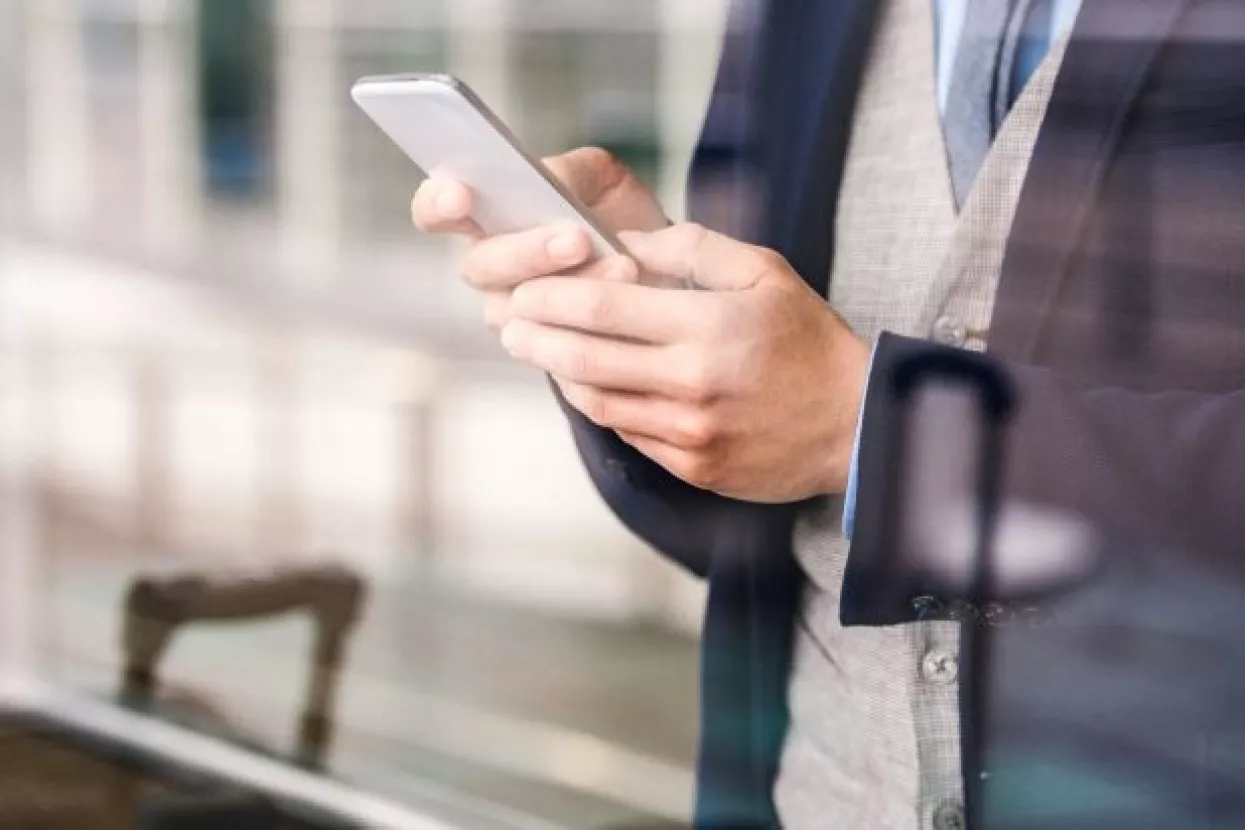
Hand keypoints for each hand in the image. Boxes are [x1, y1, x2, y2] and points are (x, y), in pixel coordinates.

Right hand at [411, 147, 667, 330]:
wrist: (658, 269)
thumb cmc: (613, 216)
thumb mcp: (598, 178)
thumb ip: (567, 173)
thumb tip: (548, 181)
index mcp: (485, 218)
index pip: (436, 211)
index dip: (438, 204)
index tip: (461, 195)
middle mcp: (490, 271)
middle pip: (482, 267)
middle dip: (528, 252)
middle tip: (576, 240)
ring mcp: (514, 316)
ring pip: (520, 312)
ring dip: (572, 291)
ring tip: (623, 268)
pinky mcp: (548, 353)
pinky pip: (557, 348)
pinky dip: (592, 327)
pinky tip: (626, 305)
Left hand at [502, 223, 870, 502]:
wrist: (854, 425)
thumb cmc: (808, 340)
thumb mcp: (765, 272)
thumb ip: (694, 246)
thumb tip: (626, 241)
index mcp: (707, 326)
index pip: (603, 306)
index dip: (552, 296)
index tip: (525, 289)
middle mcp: (691, 383)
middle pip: (584, 359)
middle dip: (536, 338)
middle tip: (509, 322)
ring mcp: (689, 432)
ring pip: (597, 401)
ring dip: (559, 375)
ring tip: (536, 351)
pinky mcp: (692, 465)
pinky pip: (626, 432)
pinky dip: (597, 406)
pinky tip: (584, 385)